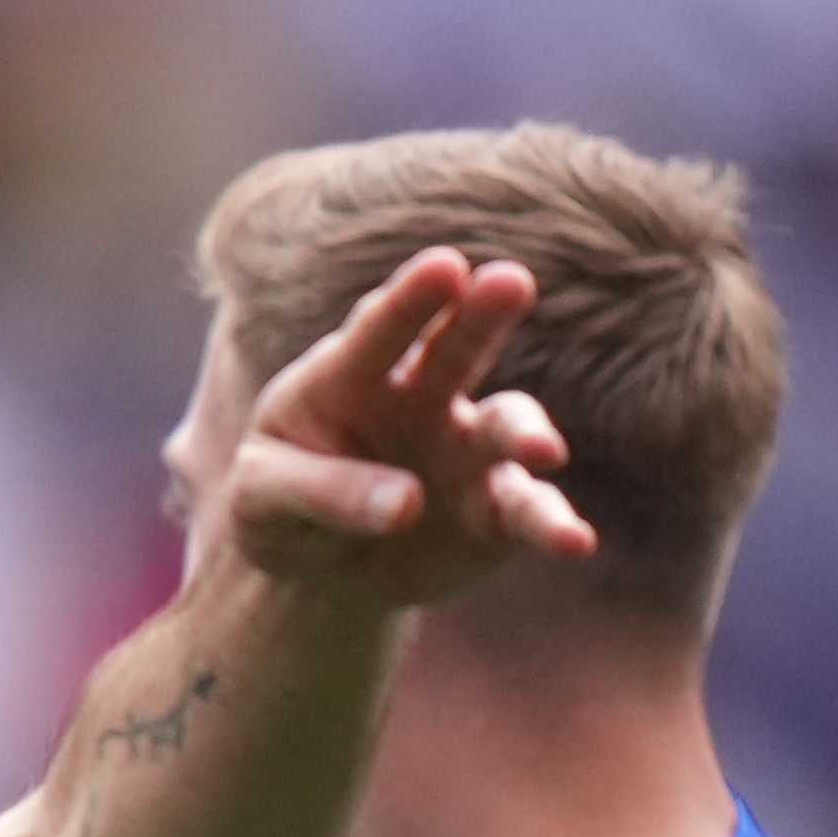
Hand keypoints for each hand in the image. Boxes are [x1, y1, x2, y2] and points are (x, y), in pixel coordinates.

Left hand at [221, 251, 592, 609]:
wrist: (315, 570)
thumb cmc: (279, 512)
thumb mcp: (263, 500)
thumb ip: (321, 490)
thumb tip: (406, 503)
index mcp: (349, 376)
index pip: (377, 330)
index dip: (410, 300)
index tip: (445, 266)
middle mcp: (421, 397)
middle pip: (459, 346)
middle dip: (484, 315)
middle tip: (510, 282)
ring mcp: (466, 450)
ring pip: (506, 426)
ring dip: (526, 433)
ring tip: (542, 453)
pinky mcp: (496, 510)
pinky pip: (529, 510)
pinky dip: (551, 524)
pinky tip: (574, 542)